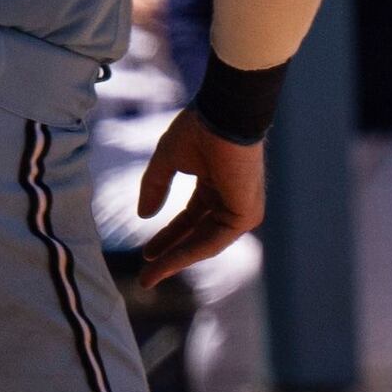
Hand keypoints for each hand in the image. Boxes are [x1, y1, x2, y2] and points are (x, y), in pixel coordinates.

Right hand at [130, 108, 266, 288]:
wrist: (225, 115)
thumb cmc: (200, 129)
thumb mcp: (167, 161)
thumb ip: (155, 187)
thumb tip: (144, 216)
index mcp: (215, 183)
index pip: (190, 217)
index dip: (168, 237)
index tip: (146, 255)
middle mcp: (229, 198)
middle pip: (197, 234)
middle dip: (171, 255)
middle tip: (147, 276)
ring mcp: (241, 207)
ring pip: (205, 243)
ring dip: (176, 260)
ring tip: (150, 276)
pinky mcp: (247, 214)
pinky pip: (214, 241)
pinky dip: (189, 253)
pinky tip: (167, 262)